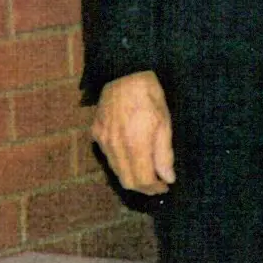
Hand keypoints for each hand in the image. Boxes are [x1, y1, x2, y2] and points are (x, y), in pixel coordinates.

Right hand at [92, 71, 174, 194]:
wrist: (123, 74)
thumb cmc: (150, 96)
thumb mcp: (165, 122)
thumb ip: (164, 153)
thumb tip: (167, 178)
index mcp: (134, 144)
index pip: (141, 180)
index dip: (154, 188)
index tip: (166, 187)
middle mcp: (114, 146)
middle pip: (126, 180)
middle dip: (143, 187)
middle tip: (158, 185)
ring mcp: (102, 140)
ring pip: (116, 170)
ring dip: (132, 177)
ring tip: (148, 173)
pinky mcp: (95, 133)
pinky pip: (108, 156)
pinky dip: (121, 163)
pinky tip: (133, 157)